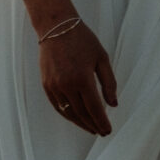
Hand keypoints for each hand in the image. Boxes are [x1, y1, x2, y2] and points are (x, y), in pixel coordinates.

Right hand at [39, 20, 117, 135]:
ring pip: (68, 112)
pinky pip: (57, 106)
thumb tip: (113, 105)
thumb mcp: (102, 58)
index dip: (102, 122)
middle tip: (101, 132)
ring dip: (80, 123)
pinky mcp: (46, 85)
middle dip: (93, 125)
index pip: (95, 108)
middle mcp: (66, 85)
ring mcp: (54, 86)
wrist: (56, 27)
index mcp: (83, 78)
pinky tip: (76, 118)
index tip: (108, 130)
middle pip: (82, 113)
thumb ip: (109, 82)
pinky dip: (67, 115)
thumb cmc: (83, 40)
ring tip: (91, 128)